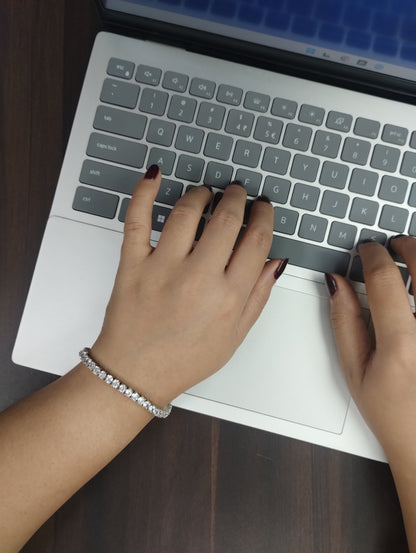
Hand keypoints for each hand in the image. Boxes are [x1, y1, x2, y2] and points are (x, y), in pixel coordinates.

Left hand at [91, 167, 284, 406]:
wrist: (136, 373)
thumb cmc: (185, 359)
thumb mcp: (233, 336)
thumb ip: (257, 296)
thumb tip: (277, 261)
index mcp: (229, 297)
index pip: (256, 241)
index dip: (263, 217)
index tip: (262, 208)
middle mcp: (198, 278)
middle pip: (226, 219)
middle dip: (237, 198)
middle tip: (237, 192)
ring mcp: (163, 268)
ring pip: (186, 212)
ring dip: (201, 194)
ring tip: (206, 193)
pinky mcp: (132, 264)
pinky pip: (137, 219)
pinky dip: (144, 192)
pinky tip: (155, 174)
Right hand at [327, 236, 415, 461]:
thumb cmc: (394, 414)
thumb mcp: (356, 371)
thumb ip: (344, 322)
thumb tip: (337, 283)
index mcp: (402, 344)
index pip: (385, 279)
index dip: (372, 255)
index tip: (367, 250)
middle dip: (409, 246)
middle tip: (396, 244)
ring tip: (414, 258)